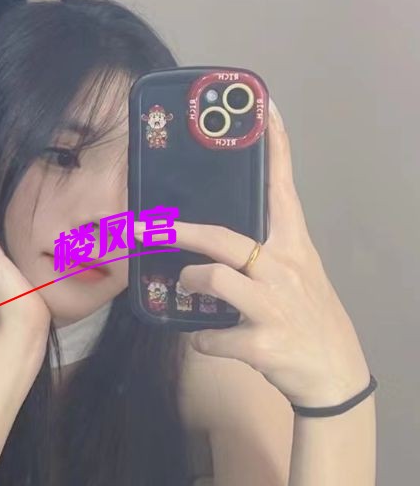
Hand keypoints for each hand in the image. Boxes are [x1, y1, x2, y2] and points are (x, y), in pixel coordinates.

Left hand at [134, 101, 369, 407]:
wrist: (335, 376)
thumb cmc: (309, 320)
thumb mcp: (298, 276)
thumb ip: (264, 254)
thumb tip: (217, 240)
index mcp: (294, 248)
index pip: (284, 190)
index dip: (275, 148)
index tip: (264, 109)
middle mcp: (285, 270)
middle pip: (225, 237)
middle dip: (181, 231)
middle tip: (150, 226)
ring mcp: (274, 307)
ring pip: (214, 280)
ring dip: (190, 282)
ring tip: (185, 284)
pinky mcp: (263, 343)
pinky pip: (210, 336)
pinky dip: (201, 340)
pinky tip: (208, 340)